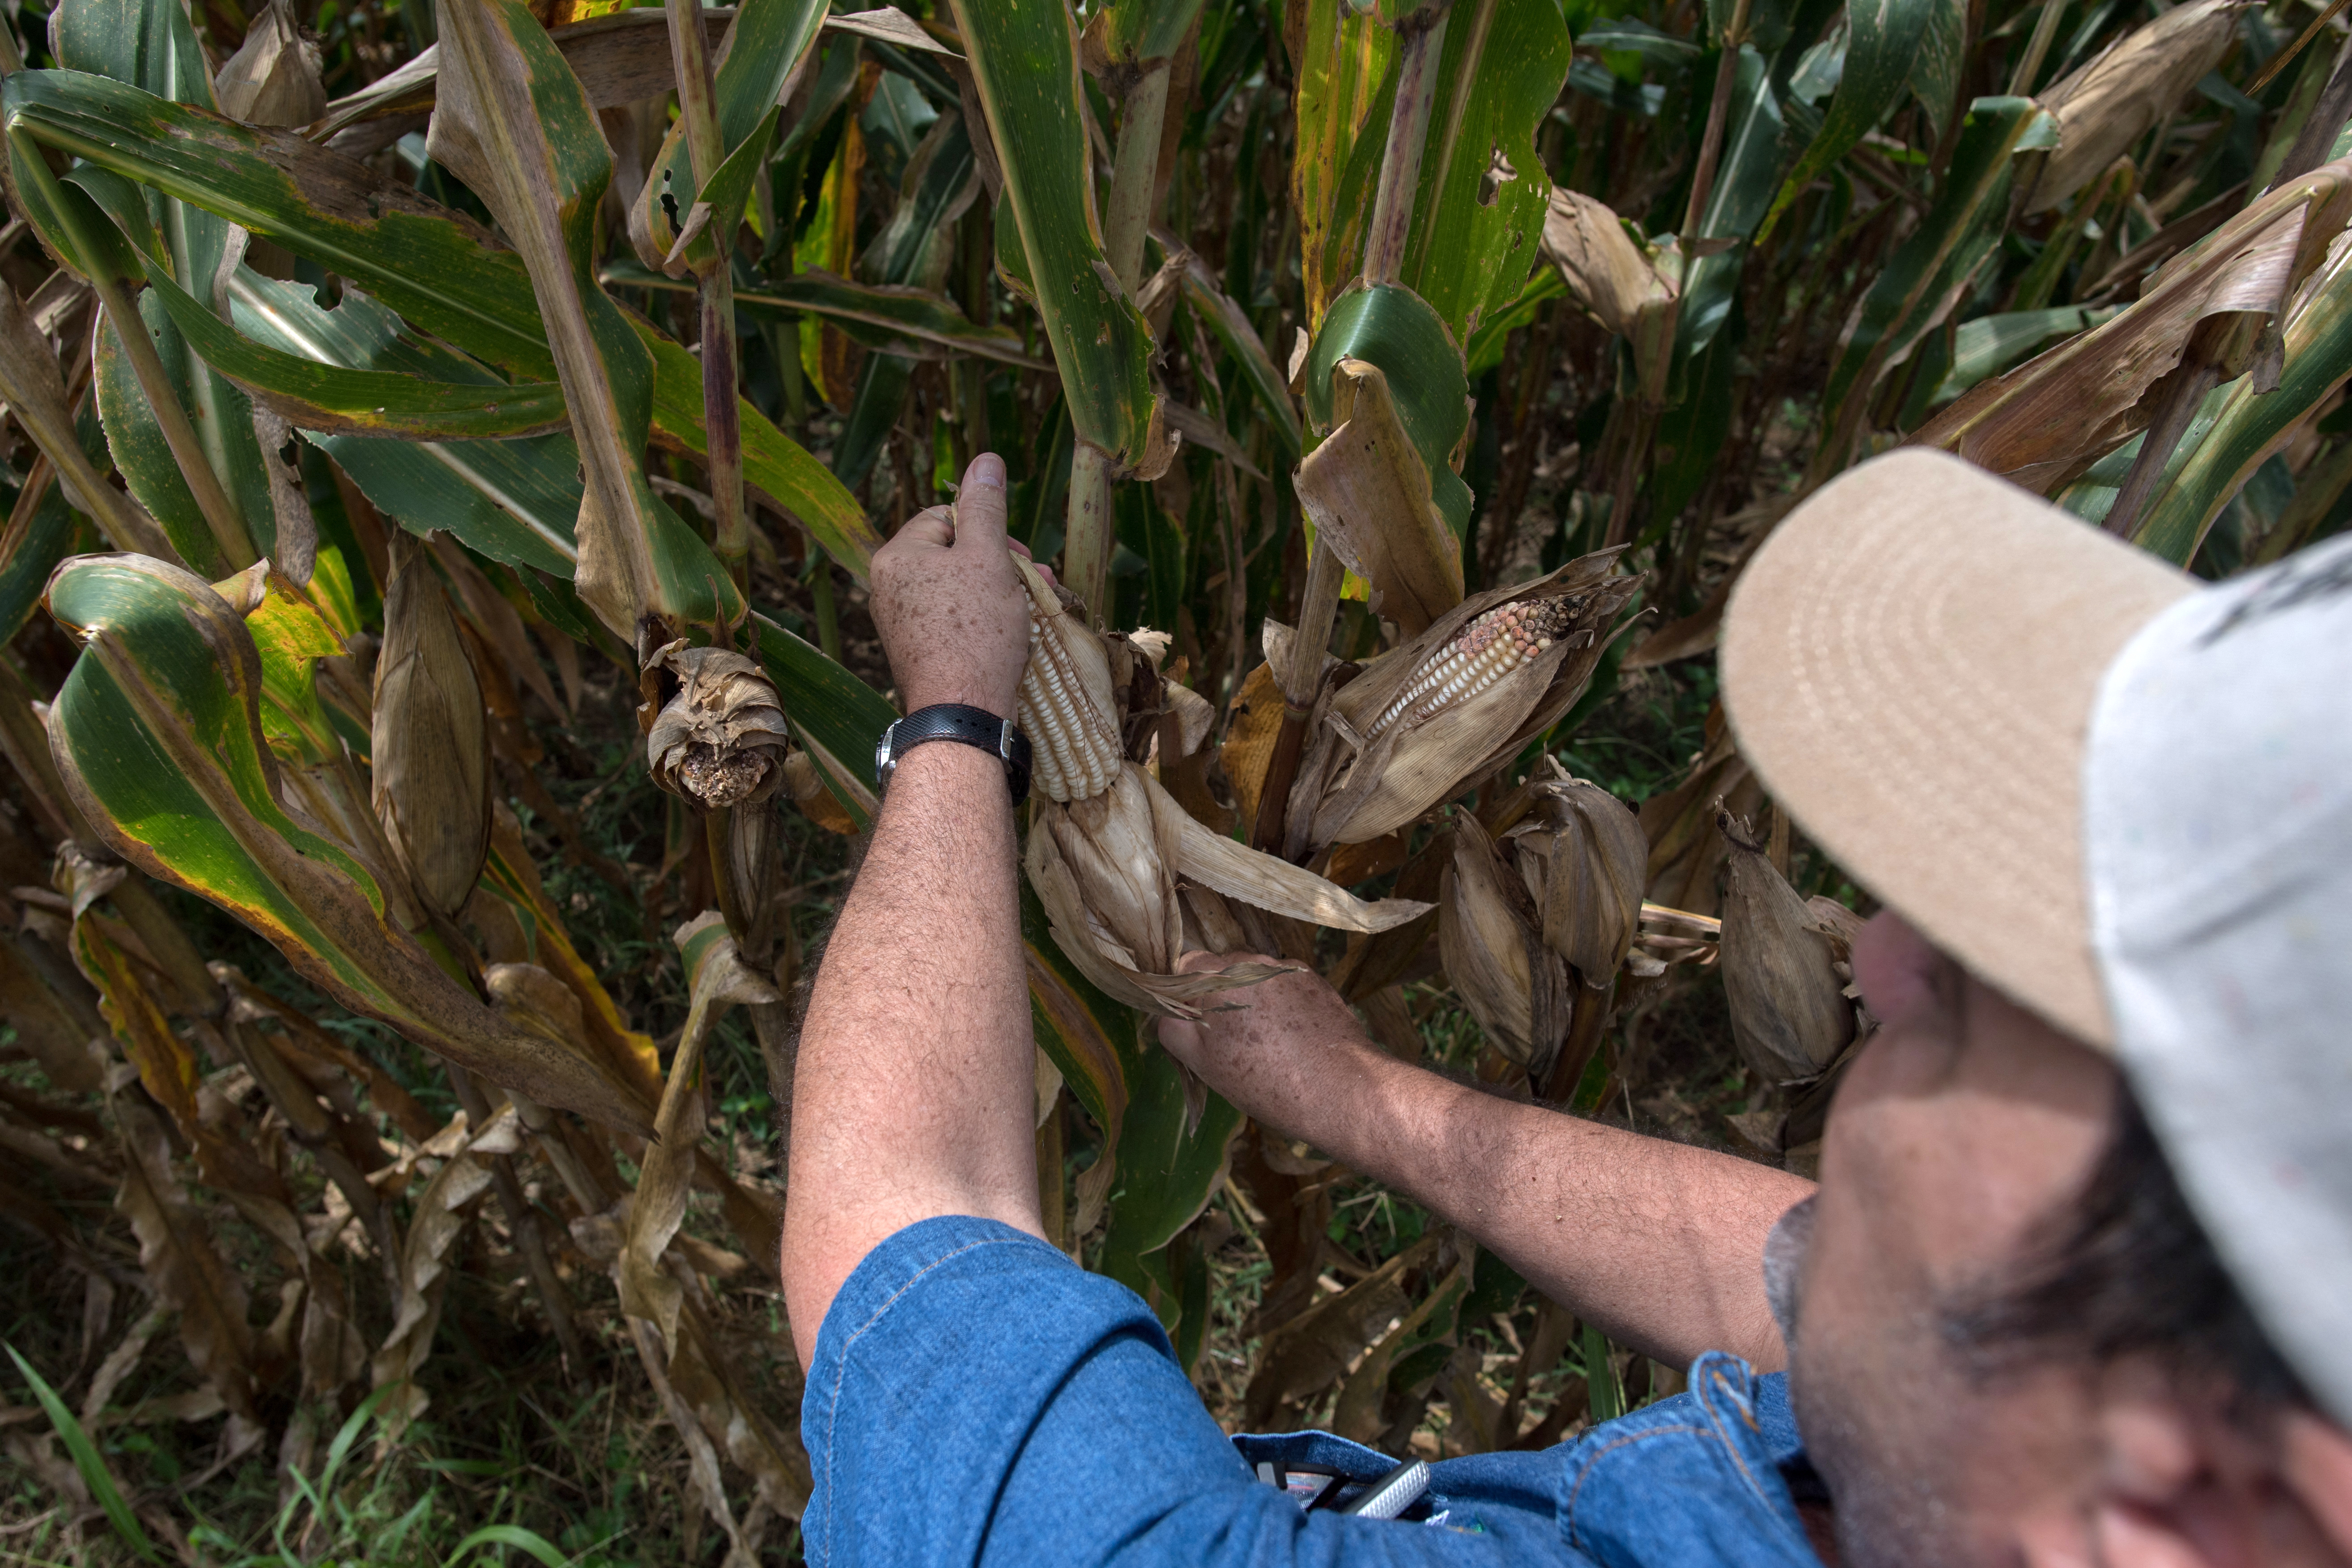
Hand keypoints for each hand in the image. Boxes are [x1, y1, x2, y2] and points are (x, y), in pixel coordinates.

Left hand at [870, 452, 1031, 716]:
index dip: (988, 529)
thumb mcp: (988, 558)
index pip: (945, 517)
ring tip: (1035, 608)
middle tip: (1039, 583)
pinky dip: (984, 620)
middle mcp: (889, 587)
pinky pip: (953, 620)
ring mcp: (901, 623)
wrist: (961, 713)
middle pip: (954, 554)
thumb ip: (986, 508)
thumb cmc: (975, 633)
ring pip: (958, 589)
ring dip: (1000, 591)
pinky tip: (1012, 634)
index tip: (1020, 555)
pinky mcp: (918, 651)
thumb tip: (986, 460)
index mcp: (897, 556)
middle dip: (1002, 563)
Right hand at [1156, 951, 1356, 1093]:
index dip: (1183, 993)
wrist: (1340, 1090)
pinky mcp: (1316, 981)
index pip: (1184, 965)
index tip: (1192, 1022)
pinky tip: (1290, 1039)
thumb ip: (1173, 1028)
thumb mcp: (1202, 1063)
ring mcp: (1288, 968)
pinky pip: (1284, 985)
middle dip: (1219, 996)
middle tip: (1227, 1039)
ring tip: (1264, 1043)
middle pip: (1221, 969)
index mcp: (1217, 975)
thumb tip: (1168, 1014)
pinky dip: (1281, 1005)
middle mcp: (1253, 960)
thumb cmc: (1264, 1080)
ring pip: (1254, 978)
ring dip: (1251, 1000)